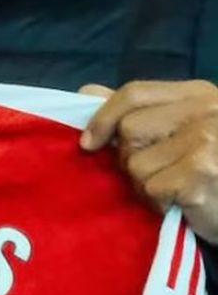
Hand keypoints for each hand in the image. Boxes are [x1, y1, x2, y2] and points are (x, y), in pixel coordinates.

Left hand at [80, 79, 217, 243]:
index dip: (103, 117)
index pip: (134, 93)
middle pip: (129, 128)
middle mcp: (205, 111)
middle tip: (155, 172)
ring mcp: (206, 141)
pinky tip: (179, 201)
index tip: (88, 143)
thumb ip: (137, 110)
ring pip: (136, 163)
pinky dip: (158, 201)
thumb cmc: (207, 168)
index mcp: (198, 94)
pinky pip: (151, 187)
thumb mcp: (180, 128)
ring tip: (171, 188)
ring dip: (144, 183)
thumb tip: (87, 93)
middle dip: (129, 157)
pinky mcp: (202, 172)